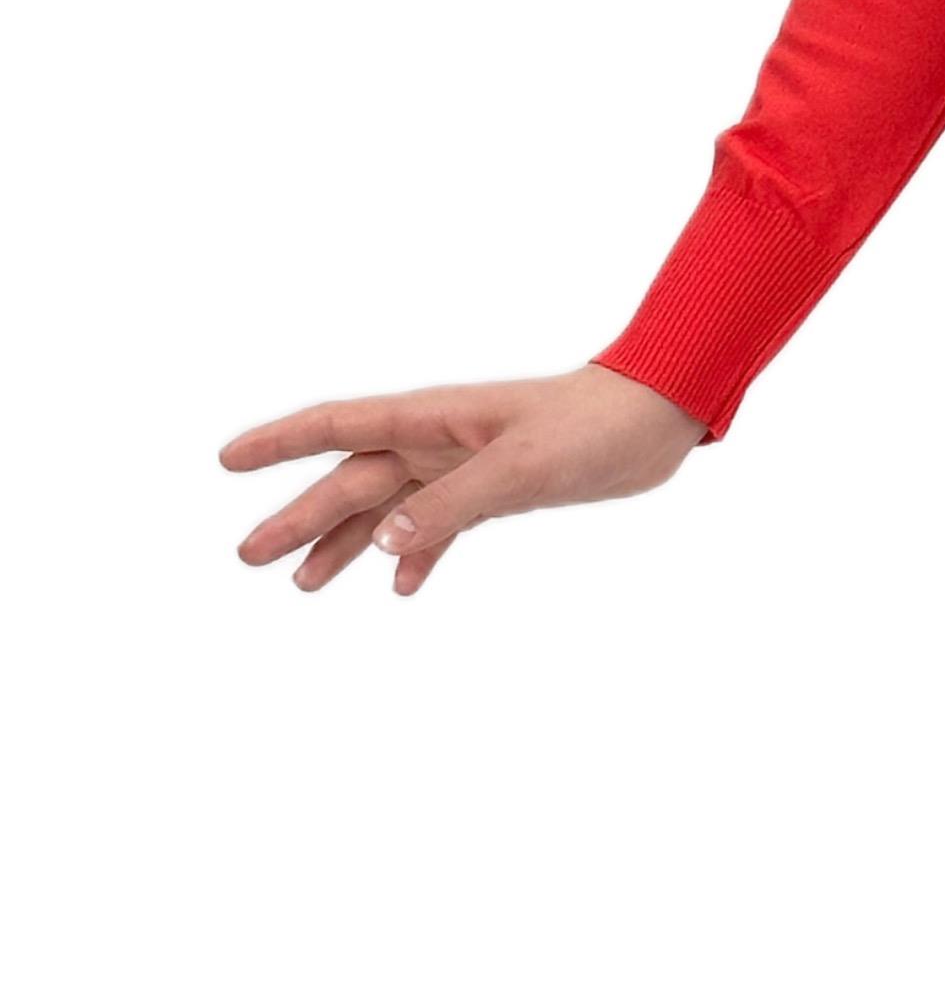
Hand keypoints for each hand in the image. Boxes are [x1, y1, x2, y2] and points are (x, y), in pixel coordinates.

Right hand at [222, 366, 704, 595]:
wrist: (655, 420)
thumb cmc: (591, 428)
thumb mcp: (521, 469)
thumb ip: (453, 504)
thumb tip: (385, 545)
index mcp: (430, 419)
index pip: (335, 426)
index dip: (278, 443)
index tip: (226, 461)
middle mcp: (436, 440)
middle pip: (350, 481)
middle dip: (298, 518)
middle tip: (248, 557)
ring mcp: (463, 465)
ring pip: (387, 509)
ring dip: (346, 545)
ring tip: (301, 585)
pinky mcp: (496, 491)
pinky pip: (439, 525)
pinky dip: (417, 555)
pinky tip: (400, 588)